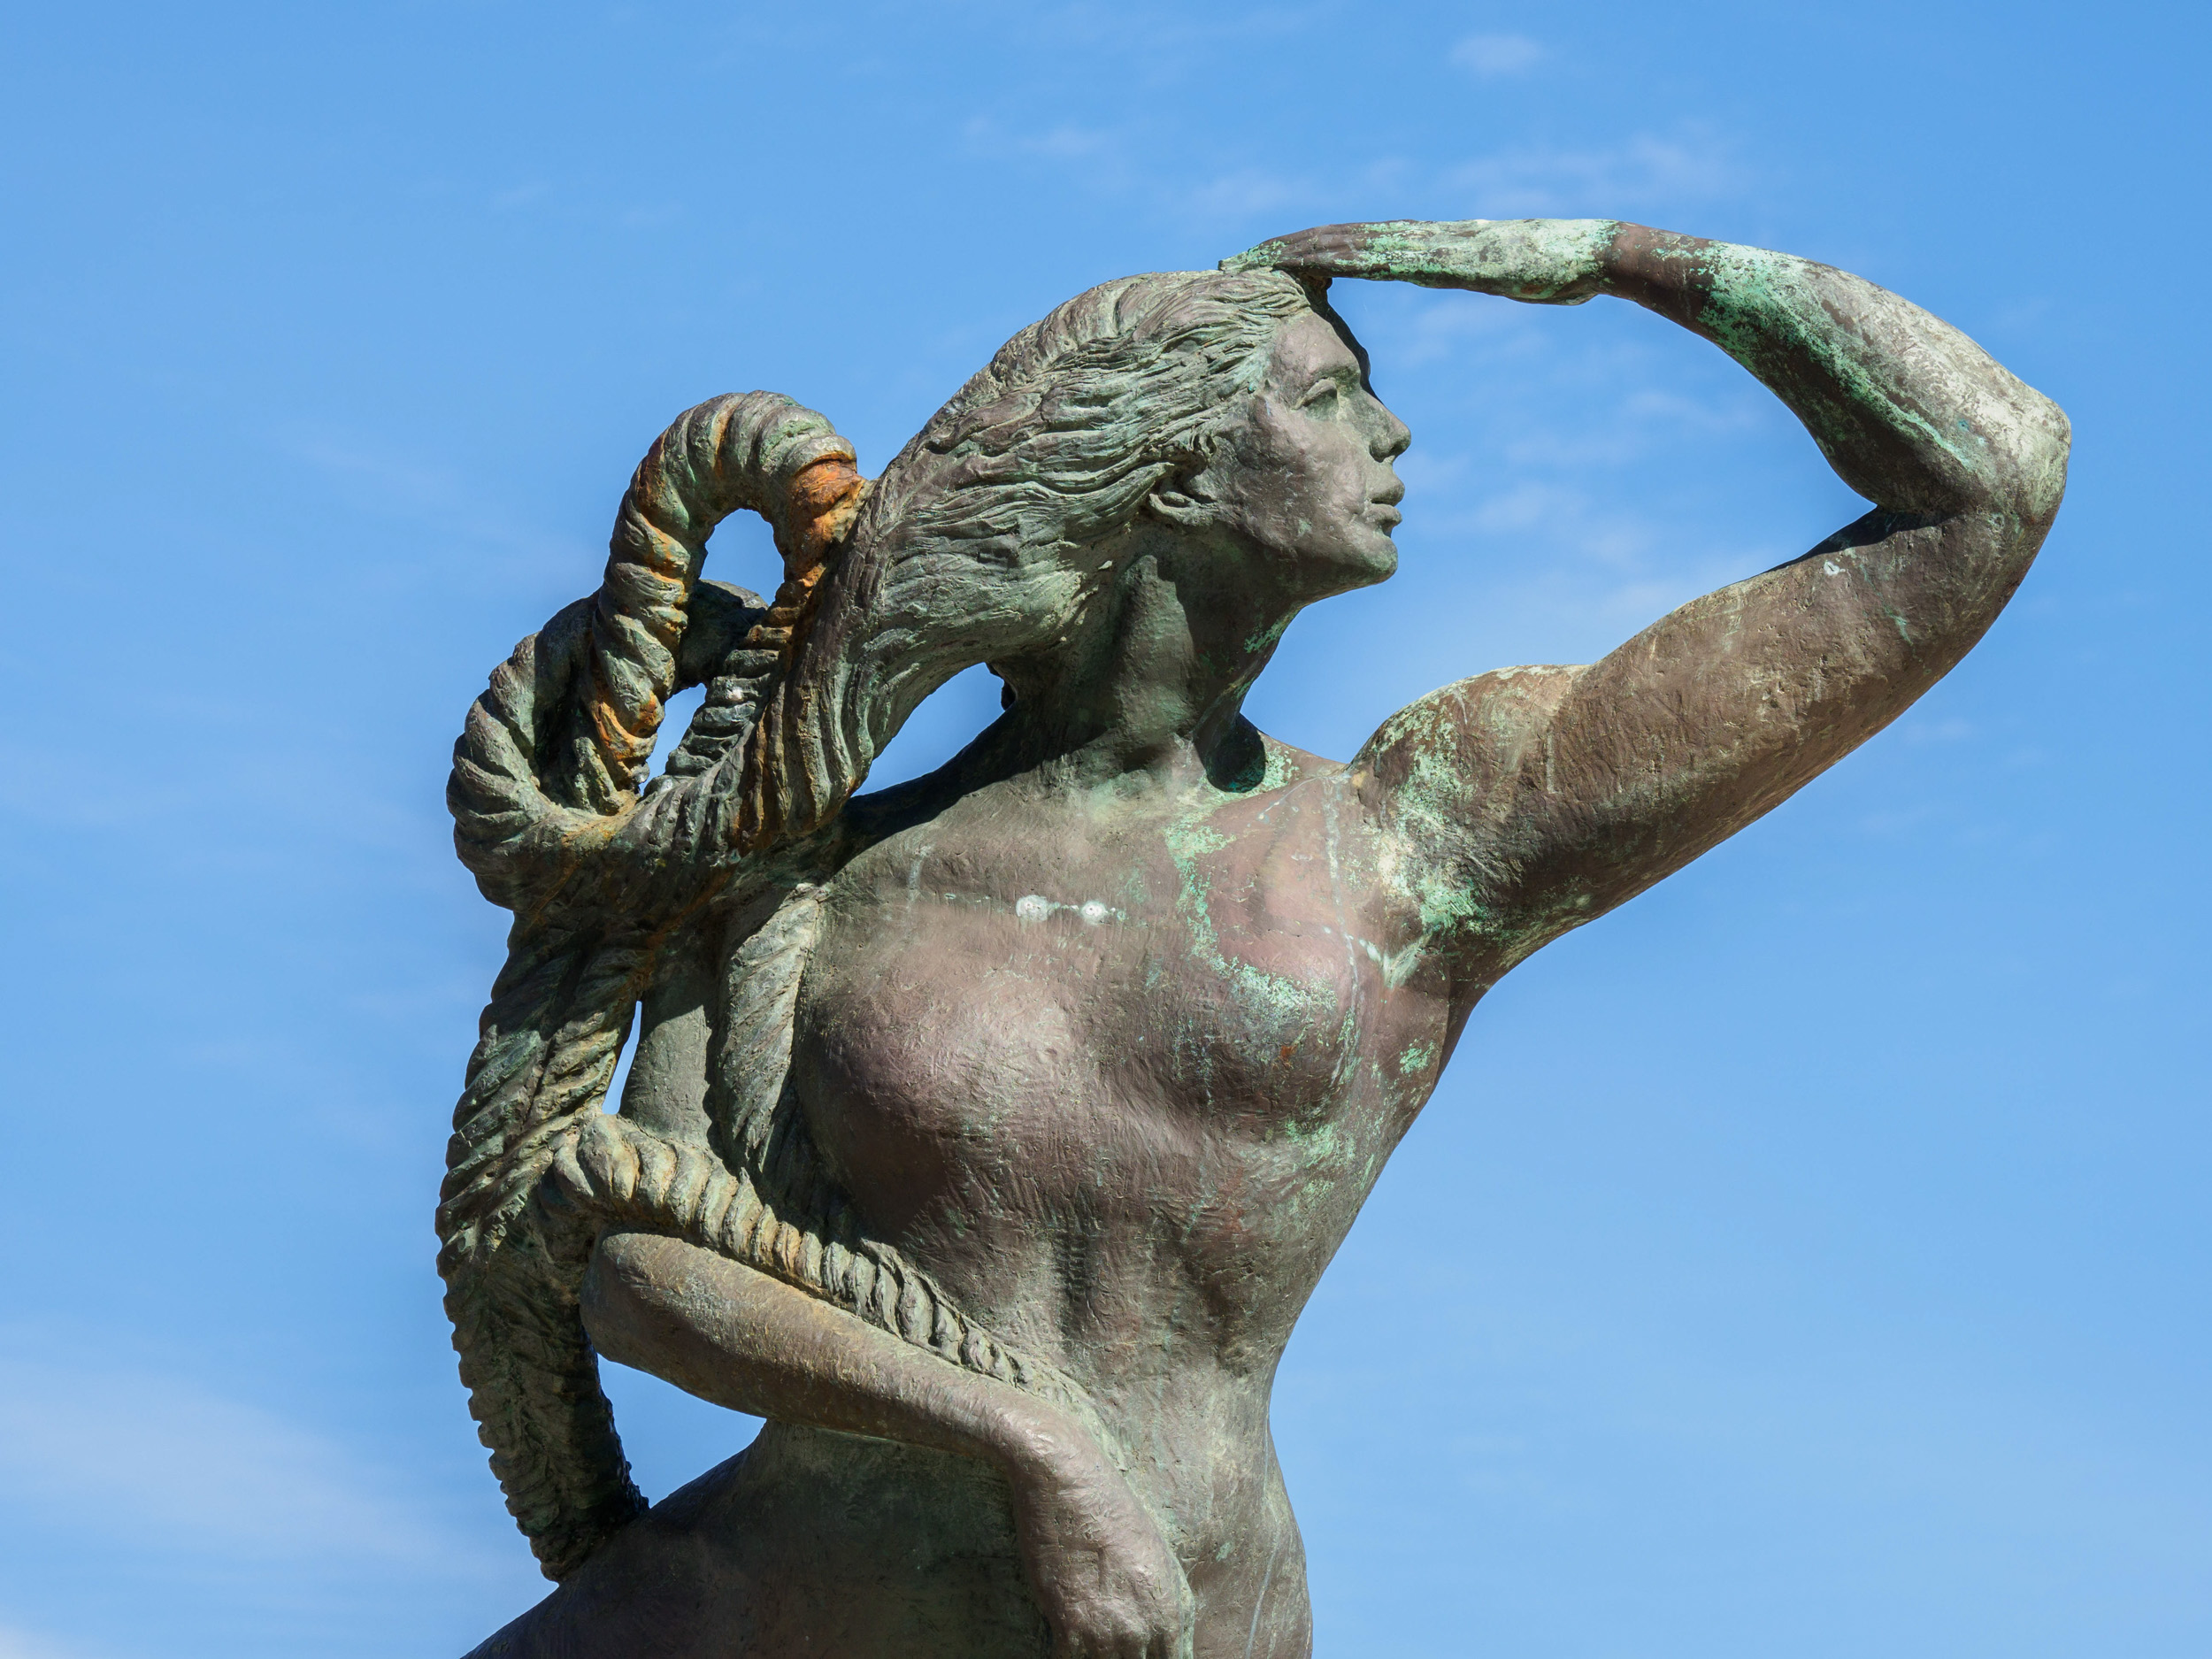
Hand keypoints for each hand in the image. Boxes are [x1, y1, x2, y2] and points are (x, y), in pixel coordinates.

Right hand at [1001, 1418, 1195, 1658]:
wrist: (1068, 1480)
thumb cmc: (1108, 1509)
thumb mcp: (1154, 1555)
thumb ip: (1161, 1603)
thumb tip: (1158, 1636)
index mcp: (1173, 1610)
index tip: (1138, 1656)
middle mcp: (1147, 1627)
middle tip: (1105, 1643)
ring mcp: (1110, 1630)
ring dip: (1094, 1658)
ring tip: (1084, 1641)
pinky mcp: (1071, 1626)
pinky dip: (1064, 1658)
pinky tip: (1059, 1645)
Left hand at [1222, 216, 1620, 304]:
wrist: (1594, 253)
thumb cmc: (1561, 271)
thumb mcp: (1504, 282)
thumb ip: (1478, 281)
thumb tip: (1473, 289)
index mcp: (1429, 249)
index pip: (1354, 251)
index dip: (1307, 259)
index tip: (1266, 270)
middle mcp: (1420, 239)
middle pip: (1334, 242)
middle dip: (1281, 253)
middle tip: (1231, 264)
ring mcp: (1427, 242)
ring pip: (1341, 242)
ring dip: (1289, 252)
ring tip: (1243, 262)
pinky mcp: (1437, 253)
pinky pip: (1371, 254)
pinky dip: (1328, 256)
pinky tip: (1294, 265)